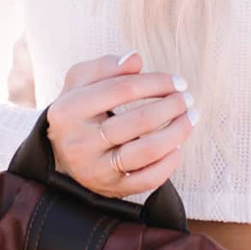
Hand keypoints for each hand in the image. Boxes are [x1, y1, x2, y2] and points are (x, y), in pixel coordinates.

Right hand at [45, 51, 196, 197]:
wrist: (60, 154)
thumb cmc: (78, 111)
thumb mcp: (80, 82)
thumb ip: (105, 66)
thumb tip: (135, 60)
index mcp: (69, 111)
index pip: (120, 90)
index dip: (155, 82)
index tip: (177, 81)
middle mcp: (80, 143)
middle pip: (137, 121)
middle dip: (170, 106)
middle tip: (186, 99)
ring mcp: (96, 169)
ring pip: (146, 151)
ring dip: (176, 133)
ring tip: (189, 119)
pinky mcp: (111, 189)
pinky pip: (148, 179)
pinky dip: (168, 164)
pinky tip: (176, 148)